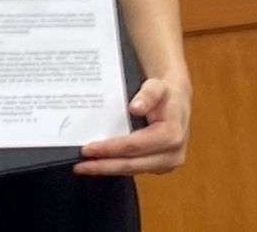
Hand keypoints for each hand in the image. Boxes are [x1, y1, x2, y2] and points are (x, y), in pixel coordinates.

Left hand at [75, 77, 191, 175]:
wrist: (177, 101)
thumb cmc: (165, 93)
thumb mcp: (157, 86)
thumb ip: (147, 95)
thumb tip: (135, 107)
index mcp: (172, 135)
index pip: (134, 145)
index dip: (110, 148)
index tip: (88, 149)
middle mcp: (172, 154)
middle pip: (132, 164)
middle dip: (104, 165)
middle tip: (80, 166)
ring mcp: (167, 163)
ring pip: (132, 170)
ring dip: (108, 169)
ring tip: (85, 167)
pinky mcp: (160, 166)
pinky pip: (135, 168)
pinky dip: (116, 167)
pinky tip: (100, 164)